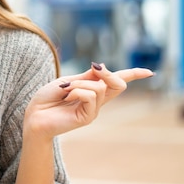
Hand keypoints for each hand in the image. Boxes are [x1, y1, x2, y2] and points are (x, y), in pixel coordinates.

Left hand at [24, 62, 153, 139]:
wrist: (33, 116)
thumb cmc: (46, 99)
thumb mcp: (66, 81)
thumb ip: (85, 77)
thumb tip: (102, 66)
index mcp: (92, 91)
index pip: (117, 82)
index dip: (133, 75)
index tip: (150, 73)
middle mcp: (96, 101)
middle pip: (118, 84)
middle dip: (108, 73)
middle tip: (94, 68)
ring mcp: (93, 110)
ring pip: (99, 87)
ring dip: (79, 83)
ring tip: (65, 89)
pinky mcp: (87, 117)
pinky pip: (90, 96)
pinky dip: (77, 90)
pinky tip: (66, 96)